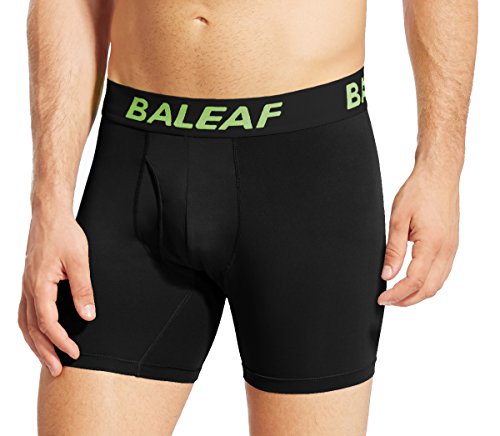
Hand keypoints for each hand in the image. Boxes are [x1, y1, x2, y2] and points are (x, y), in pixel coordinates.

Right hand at [18, 211, 95, 375]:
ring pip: (25, 323)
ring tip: (47, 359)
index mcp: (40, 285)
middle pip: (32, 329)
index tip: (74, 352)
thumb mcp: (80, 261)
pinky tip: (38, 334)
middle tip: (57, 369)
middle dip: (44, 351)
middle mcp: (28, 289)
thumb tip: (87, 315)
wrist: (49, 215)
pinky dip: (30, 328)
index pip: (48, 323)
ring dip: (35, 343)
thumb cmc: (64, 234)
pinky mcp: (28, 282)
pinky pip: (24, 312)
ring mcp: (26, 286)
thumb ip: (83, 289)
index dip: (61, 341)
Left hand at [378, 166, 459, 305]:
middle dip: (407, 300)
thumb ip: (393, 250)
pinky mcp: (452, 245)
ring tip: (397, 294)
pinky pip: (442, 272)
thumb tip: (387, 274)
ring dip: (418, 294)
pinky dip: (427, 283)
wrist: (439, 175)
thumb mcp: (398, 220)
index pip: (414, 282)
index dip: (397, 294)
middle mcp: (446, 250)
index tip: (382, 298)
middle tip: (387, 300)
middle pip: (429, 289)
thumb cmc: (419, 191)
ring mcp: (452, 248)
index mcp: (432, 244)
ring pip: (438, 283)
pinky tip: (412, 281)